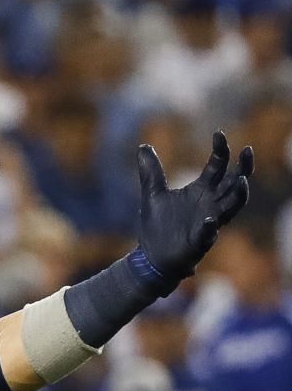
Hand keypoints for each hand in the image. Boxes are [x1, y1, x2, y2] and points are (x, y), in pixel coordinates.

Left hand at [133, 131, 252, 286]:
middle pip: (234, 183)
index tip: (219, 133)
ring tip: (241, 180)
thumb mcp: (152, 194)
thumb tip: (143, 146)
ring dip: (239, 194)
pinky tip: (209, 219)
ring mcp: (209, 222)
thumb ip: (151, 172)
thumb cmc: (157, 226)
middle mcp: (210, 203)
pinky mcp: (199, 241)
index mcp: (200, 190)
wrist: (150, 257)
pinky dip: (210, 226)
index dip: (221, 150)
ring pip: (232, 206)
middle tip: (247, 150)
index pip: (218, 166)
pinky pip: (209, 233)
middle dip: (243, 167)